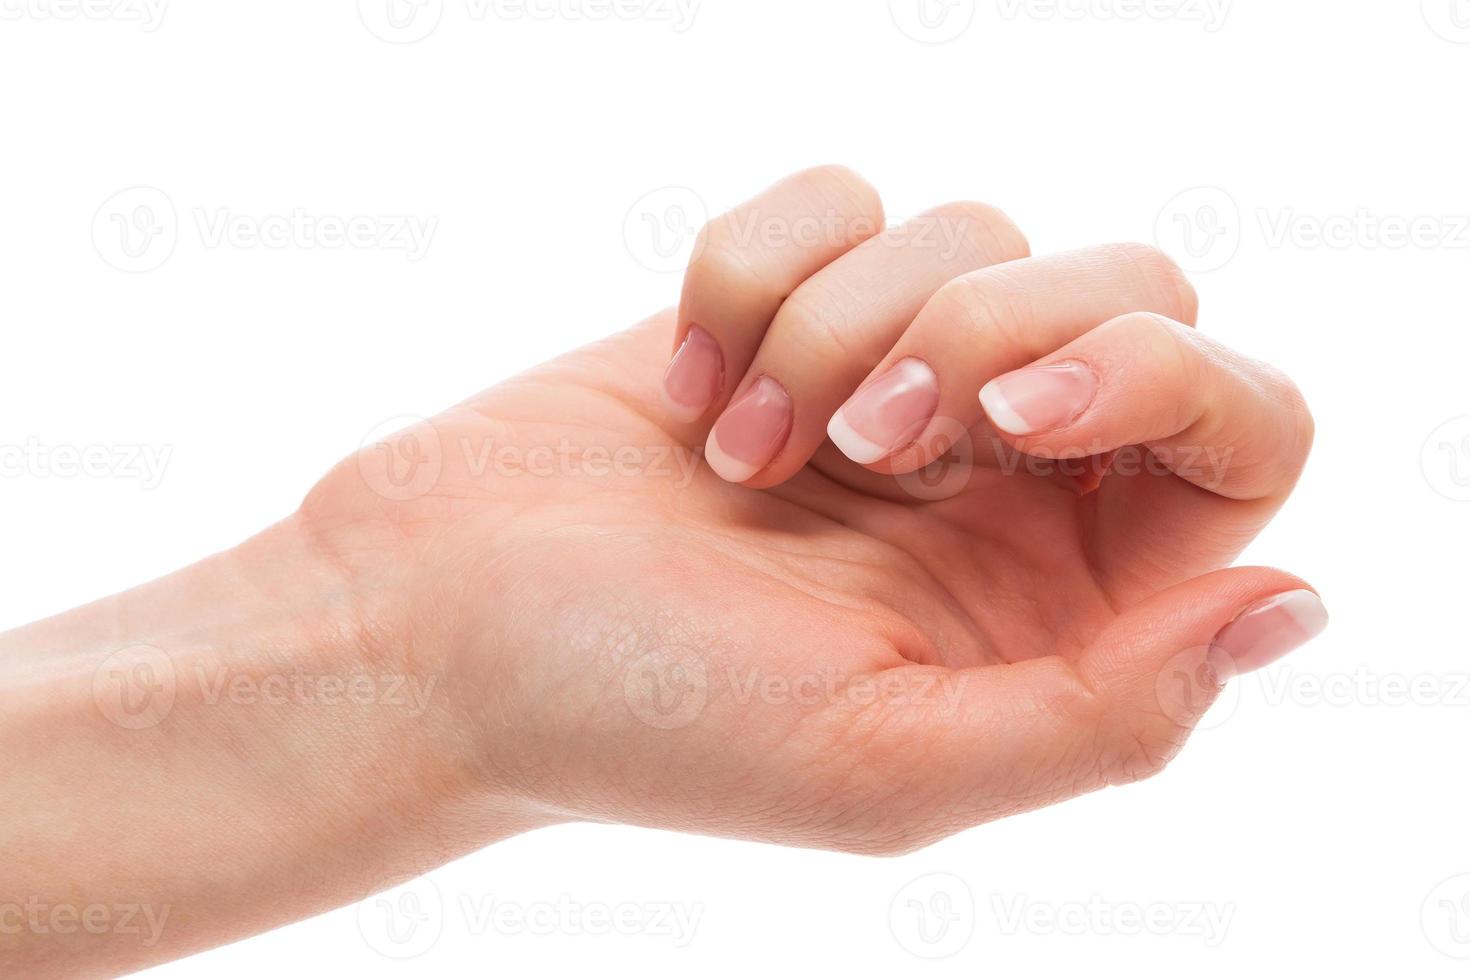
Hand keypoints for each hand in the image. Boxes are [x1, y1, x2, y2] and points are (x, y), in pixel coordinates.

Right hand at [302, 165, 1325, 854]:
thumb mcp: (887, 766)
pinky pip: (842, 200)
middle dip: (989, 334)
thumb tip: (1289, 606)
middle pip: (1133, 294)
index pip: (1241, 432)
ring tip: (743, 452)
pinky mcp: (787, 305)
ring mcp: (892, 382)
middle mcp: (998, 487)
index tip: (1021, 412)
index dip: (1166, 383)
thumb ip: (1110, 715)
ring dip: (844, 329)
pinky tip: (688, 394)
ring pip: (976, 234)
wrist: (435, 627)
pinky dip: (755, 275)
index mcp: (1057, 605)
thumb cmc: (639, 715)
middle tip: (867, 438)